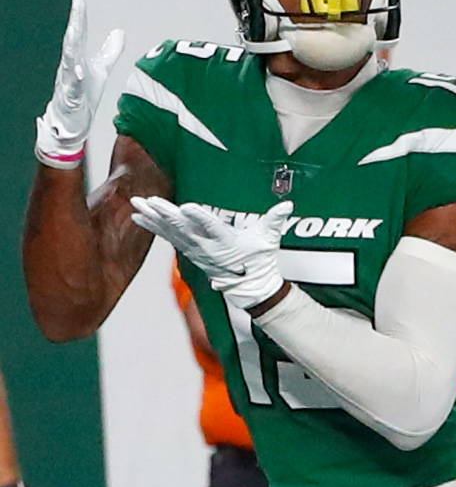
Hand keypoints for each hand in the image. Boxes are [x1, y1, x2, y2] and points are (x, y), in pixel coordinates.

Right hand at [35, 0, 123, 168]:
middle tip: (77, 4)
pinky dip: (75, 77)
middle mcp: (70, 65)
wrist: (73, 120)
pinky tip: (79, 70)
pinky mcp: (70, 97)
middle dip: (75, 21)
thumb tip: (119, 31)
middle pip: (72, 39)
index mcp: (78, 57)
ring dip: (72, 44)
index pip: (79, 32)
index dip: (79, 14)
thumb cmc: (84, 93)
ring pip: (68, 59)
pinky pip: (71, 85)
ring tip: (74, 29)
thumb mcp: (101, 69)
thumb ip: (109, 51)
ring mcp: (69, 80)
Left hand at [130, 196, 292, 309]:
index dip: (199, 218)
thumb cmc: (259, 259)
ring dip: (153, 218)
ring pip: (170, 232)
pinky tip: (139, 217)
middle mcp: (206, 246)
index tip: (186, 207)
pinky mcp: (189, 250)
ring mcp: (195, 250)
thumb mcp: (269, 239)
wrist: (248, 285)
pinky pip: (167, 237)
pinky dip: (153, 227)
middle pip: (182, 229)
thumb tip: (287, 205)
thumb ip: (275, 220)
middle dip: (164, 214)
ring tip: (137, 205)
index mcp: (226, 241)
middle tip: (147, 201)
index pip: (212, 228)